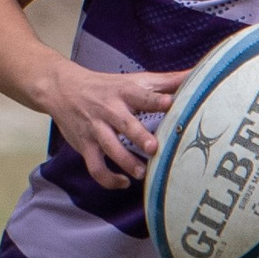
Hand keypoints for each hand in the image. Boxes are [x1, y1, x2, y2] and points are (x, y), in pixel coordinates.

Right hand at [39, 61, 187, 188]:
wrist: (62, 88)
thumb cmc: (106, 86)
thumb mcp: (134, 80)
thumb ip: (166, 81)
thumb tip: (196, 74)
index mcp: (124, 93)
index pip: (142, 96)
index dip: (156, 99)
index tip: (170, 103)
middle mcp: (109, 110)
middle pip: (125, 124)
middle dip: (139, 137)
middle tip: (153, 148)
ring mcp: (96, 130)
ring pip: (109, 149)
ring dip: (125, 163)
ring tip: (141, 174)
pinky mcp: (85, 146)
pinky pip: (95, 167)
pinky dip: (108, 179)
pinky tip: (124, 182)